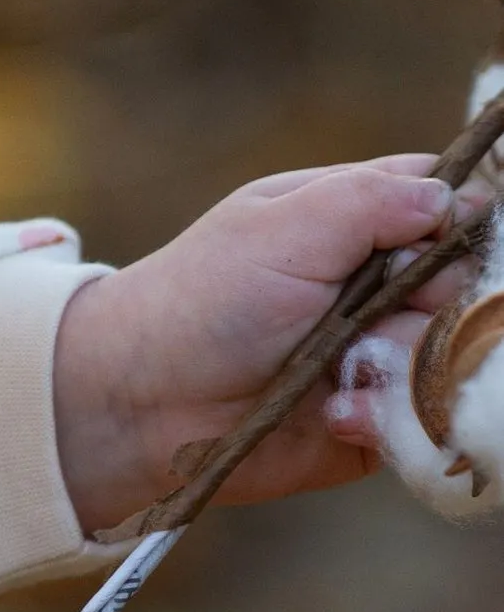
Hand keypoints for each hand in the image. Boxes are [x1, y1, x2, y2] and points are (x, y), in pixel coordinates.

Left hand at [53, 155, 484, 535]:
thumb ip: (370, 201)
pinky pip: (425, 419)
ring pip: (455, 353)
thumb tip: (456, 193)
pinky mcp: (377, 419)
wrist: (143, 402)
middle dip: (431, 299)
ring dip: (400, 361)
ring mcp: (380, 352)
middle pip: (468, 283)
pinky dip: (384, 416)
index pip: (445, 199)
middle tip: (371, 309)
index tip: (436, 240)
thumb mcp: (280, 228)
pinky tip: (334, 411)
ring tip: (338, 367)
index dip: (459, 219)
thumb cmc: (201, 299)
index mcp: (351, 218)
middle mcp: (377, 283)